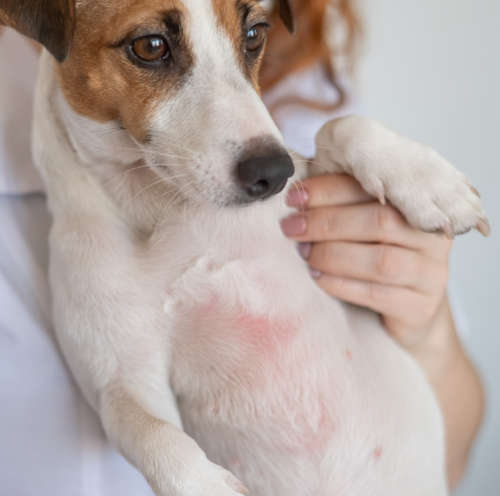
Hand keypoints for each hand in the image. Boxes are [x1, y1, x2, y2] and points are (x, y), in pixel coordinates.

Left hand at [281, 174, 451, 350]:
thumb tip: (298, 191)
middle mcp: (432, 237)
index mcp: (420, 205)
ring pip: (381, 260)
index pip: (374, 188)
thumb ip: (345, 204)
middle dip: (327, 222)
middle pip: (380, 221)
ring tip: (305, 253)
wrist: (410, 309)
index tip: (295, 197)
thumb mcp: (367, 225)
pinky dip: (341, 283)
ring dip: (333, 255)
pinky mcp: (419, 307)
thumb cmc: (380, 256)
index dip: (330, 190)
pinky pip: (376, 294)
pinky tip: (318, 278)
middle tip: (292, 227)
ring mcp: (431, 274)